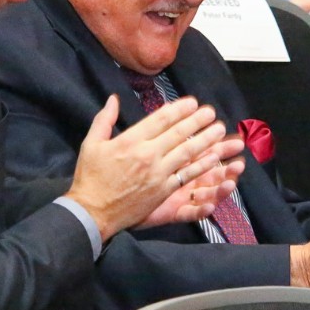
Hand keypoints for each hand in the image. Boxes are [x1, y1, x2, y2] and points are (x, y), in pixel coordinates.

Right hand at [66, 94, 228, 239]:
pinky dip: (201, 165)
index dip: (179, 109)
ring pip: (187, 152)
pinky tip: (213, 157)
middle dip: (197, 120)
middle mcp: (147, 154)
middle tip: (210, 111)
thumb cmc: (90, 177)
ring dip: (205, 140)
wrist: (92, 211)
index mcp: (130, 140)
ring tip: (218, 129)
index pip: (160, 119)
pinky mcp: (163, 190)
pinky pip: (186, 174)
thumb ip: (104, 119)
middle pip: (177, 133)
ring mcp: (157, 174)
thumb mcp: (92, 144)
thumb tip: (113, 98)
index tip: (192, 102)